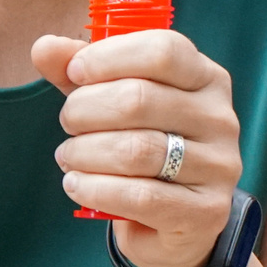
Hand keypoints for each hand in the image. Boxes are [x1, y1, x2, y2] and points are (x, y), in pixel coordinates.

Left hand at [33, 29, 242, 266]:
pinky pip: (140, 196)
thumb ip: (76, 69)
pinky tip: (77, 185)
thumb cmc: (135, 141)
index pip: (162, 50)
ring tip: (69, 156)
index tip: (74, 72)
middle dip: (83, 111)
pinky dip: (95, 189)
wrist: (169, 220)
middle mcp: (221, 118)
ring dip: (83, 153)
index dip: (107, 57)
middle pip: (138, 99)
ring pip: (136, 150)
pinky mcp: (208, 211)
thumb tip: (44, 47)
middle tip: (68, 124)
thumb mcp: (106, 98)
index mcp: (204, 78)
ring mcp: (221, 166)